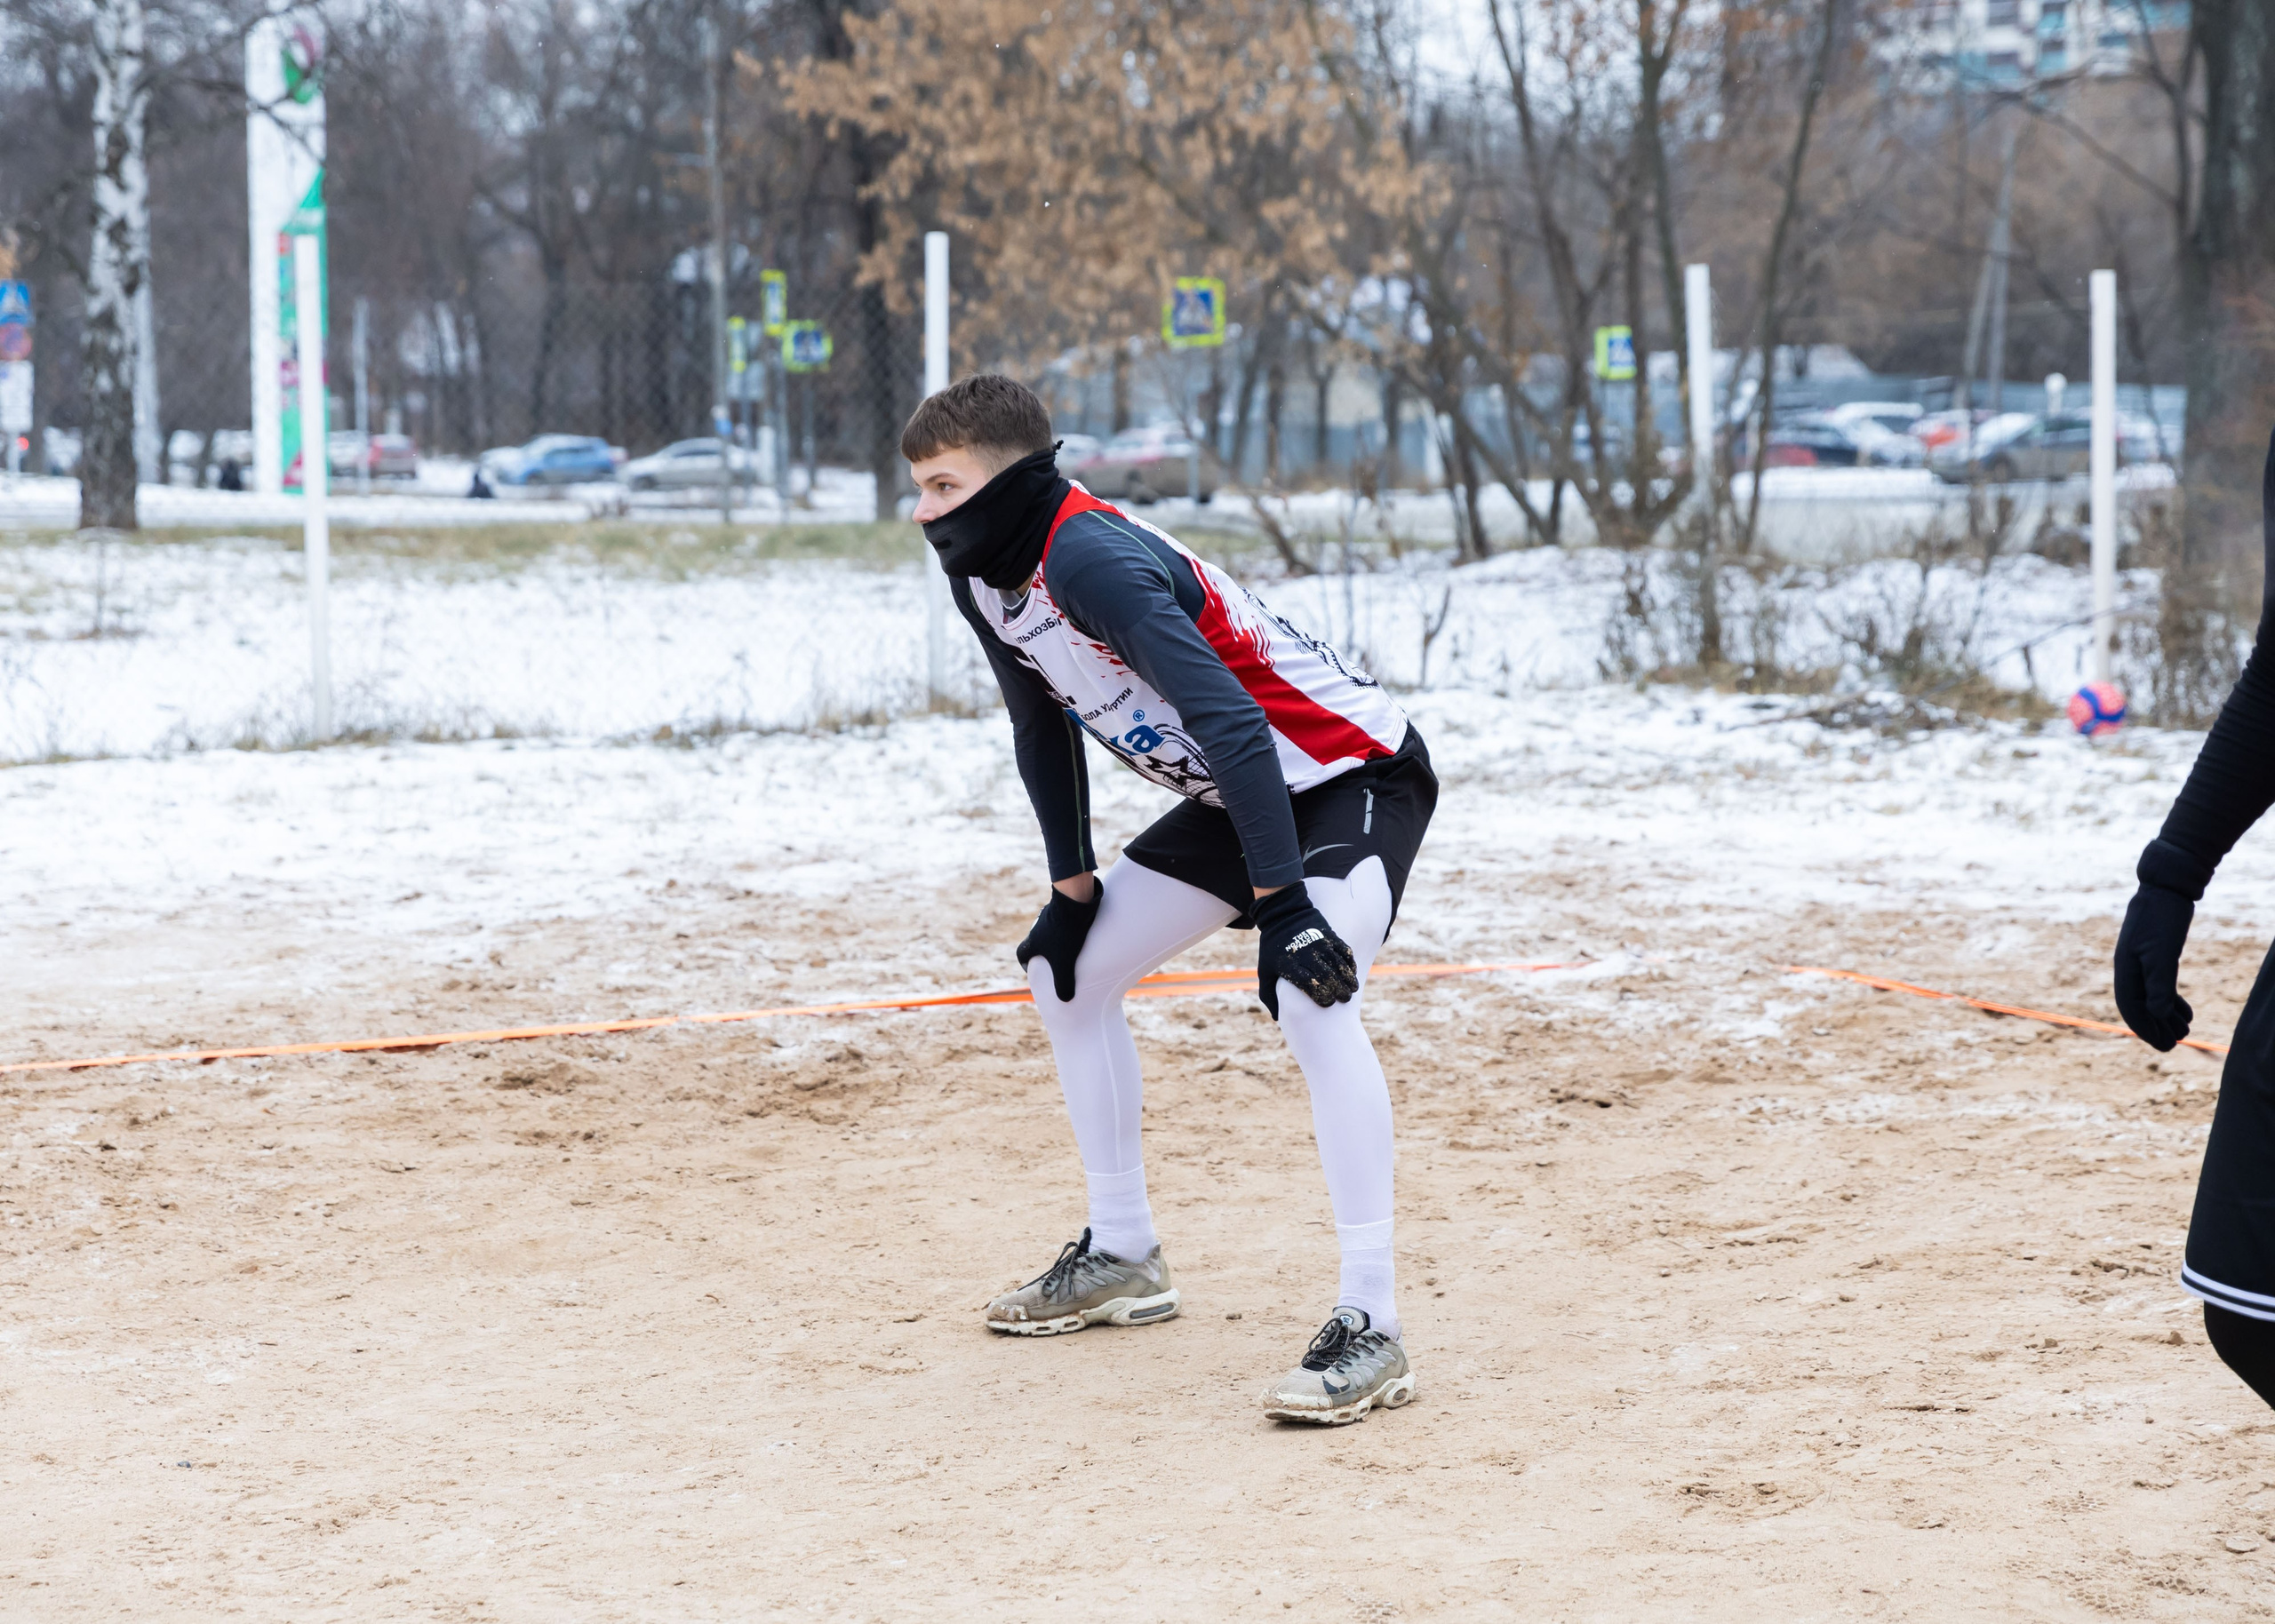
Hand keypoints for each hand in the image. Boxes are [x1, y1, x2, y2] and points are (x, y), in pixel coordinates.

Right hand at [1017, 883, 1101, 1001]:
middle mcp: (1037, 928)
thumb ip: (1063, 983)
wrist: (1075, 901)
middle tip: (1055, 962)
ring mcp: (1049, 917)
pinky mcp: (1063, 909)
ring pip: (1050, 933)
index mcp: (1032, 942)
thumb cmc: (1066, 933)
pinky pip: (1063, 922)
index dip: (1027, 965)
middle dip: (1044, 954)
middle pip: (1036, 944)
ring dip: (1057, 941)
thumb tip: (1065, 999)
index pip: (1022, 955)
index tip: (1035, 971)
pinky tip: (1081, 934)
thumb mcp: (1065, 962)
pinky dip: (1068, 929)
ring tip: (1071, 950)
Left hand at [1250, 884, 1358, 1019]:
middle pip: (1327, 976)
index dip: (1321, 995)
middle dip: (1338, 990)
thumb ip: (1269, 994)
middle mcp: (1306, 954)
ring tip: (1352, 990)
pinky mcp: (1329, 935)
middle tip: (1344, 999)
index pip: (1308, 983)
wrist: (1282, 913)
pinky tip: (1352, 972)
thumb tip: (1277, 1018)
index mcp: (1289, 964)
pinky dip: (1350, 963)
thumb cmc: (1272, 947)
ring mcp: (1319, 943)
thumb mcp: (1265, 970)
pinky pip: (1344, 951)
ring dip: (1348, 979)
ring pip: (1338, 964)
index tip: (1328, 1004)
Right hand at [2114, 883, 2194, 1050]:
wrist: (2165, 890)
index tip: (2164, 1046)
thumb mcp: (2162, 954)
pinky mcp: (2155, 956)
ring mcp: (2141, 962)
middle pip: (2140, 1006)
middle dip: (2156, 1027)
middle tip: (2175, 1045)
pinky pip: (2160, 985)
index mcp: (2125, 969)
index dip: (2146, 1029)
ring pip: (2151, 997)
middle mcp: (2130, 969)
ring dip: (2166, 1016)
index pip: (2131, 1007)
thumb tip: (2158, 1015)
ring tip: (2184, 1032)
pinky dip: (2172, 1001)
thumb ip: (2158, 985)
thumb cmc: (2161, 920)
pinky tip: (2186, 1012)